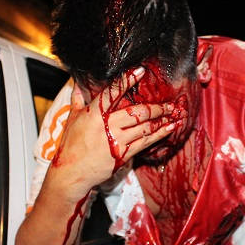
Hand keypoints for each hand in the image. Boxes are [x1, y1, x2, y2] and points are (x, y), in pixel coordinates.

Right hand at [48, 67, 177, 189]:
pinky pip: (145, 142)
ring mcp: (116, 140)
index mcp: (94, 114)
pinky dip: (159, 135)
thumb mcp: (72, 119)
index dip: (127, 81)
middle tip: (170, 103)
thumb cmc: (70, 145)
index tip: (140, 71)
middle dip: (156, 107)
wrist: (71, 172)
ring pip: (144, 127)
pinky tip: (169, 129)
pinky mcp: (123, 154)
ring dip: (162, 120)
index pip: (112, 92)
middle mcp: (107, 125)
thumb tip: (77, 84)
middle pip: (137, 112)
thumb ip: (77, 100)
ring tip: (175, 114)